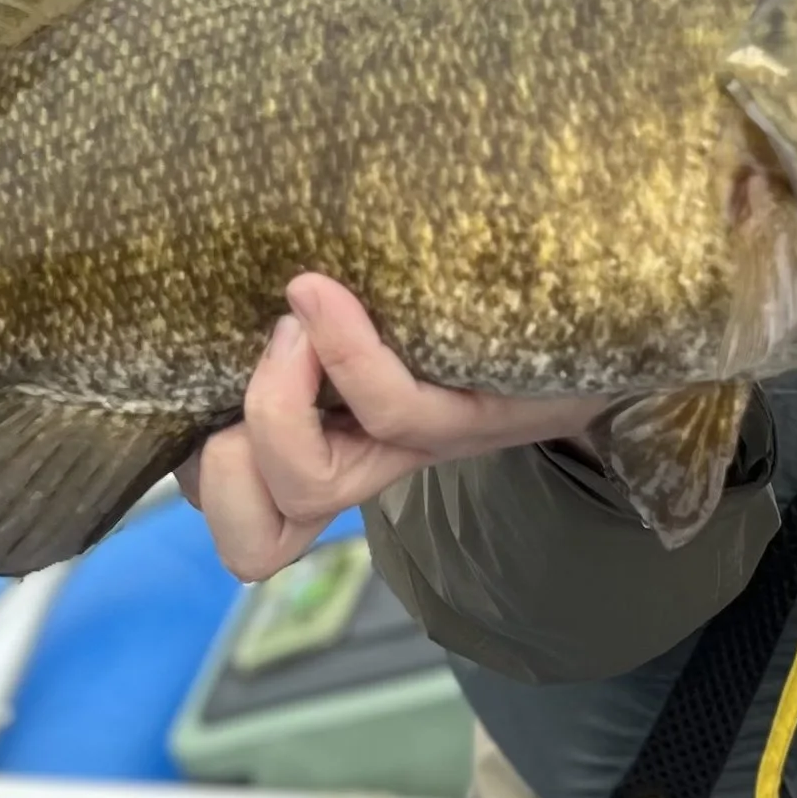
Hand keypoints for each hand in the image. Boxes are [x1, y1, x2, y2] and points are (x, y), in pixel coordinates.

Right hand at [178, 273, 609, 579]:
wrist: (601, 308)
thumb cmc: (469, 303)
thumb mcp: (367, 303)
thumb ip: (293, 297)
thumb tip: (224, 256)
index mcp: (326, 448)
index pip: (231, 517)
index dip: (195, 479)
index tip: (198, 381)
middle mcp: (367, 466)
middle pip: (253, 541)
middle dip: (222, 465)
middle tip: (259, 364)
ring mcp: (418, 449)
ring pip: (311, 488)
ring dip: (274, 407)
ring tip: (294, 325)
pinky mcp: (478, 419)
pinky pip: (390, 411)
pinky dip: (344, 352)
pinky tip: (324, 292)